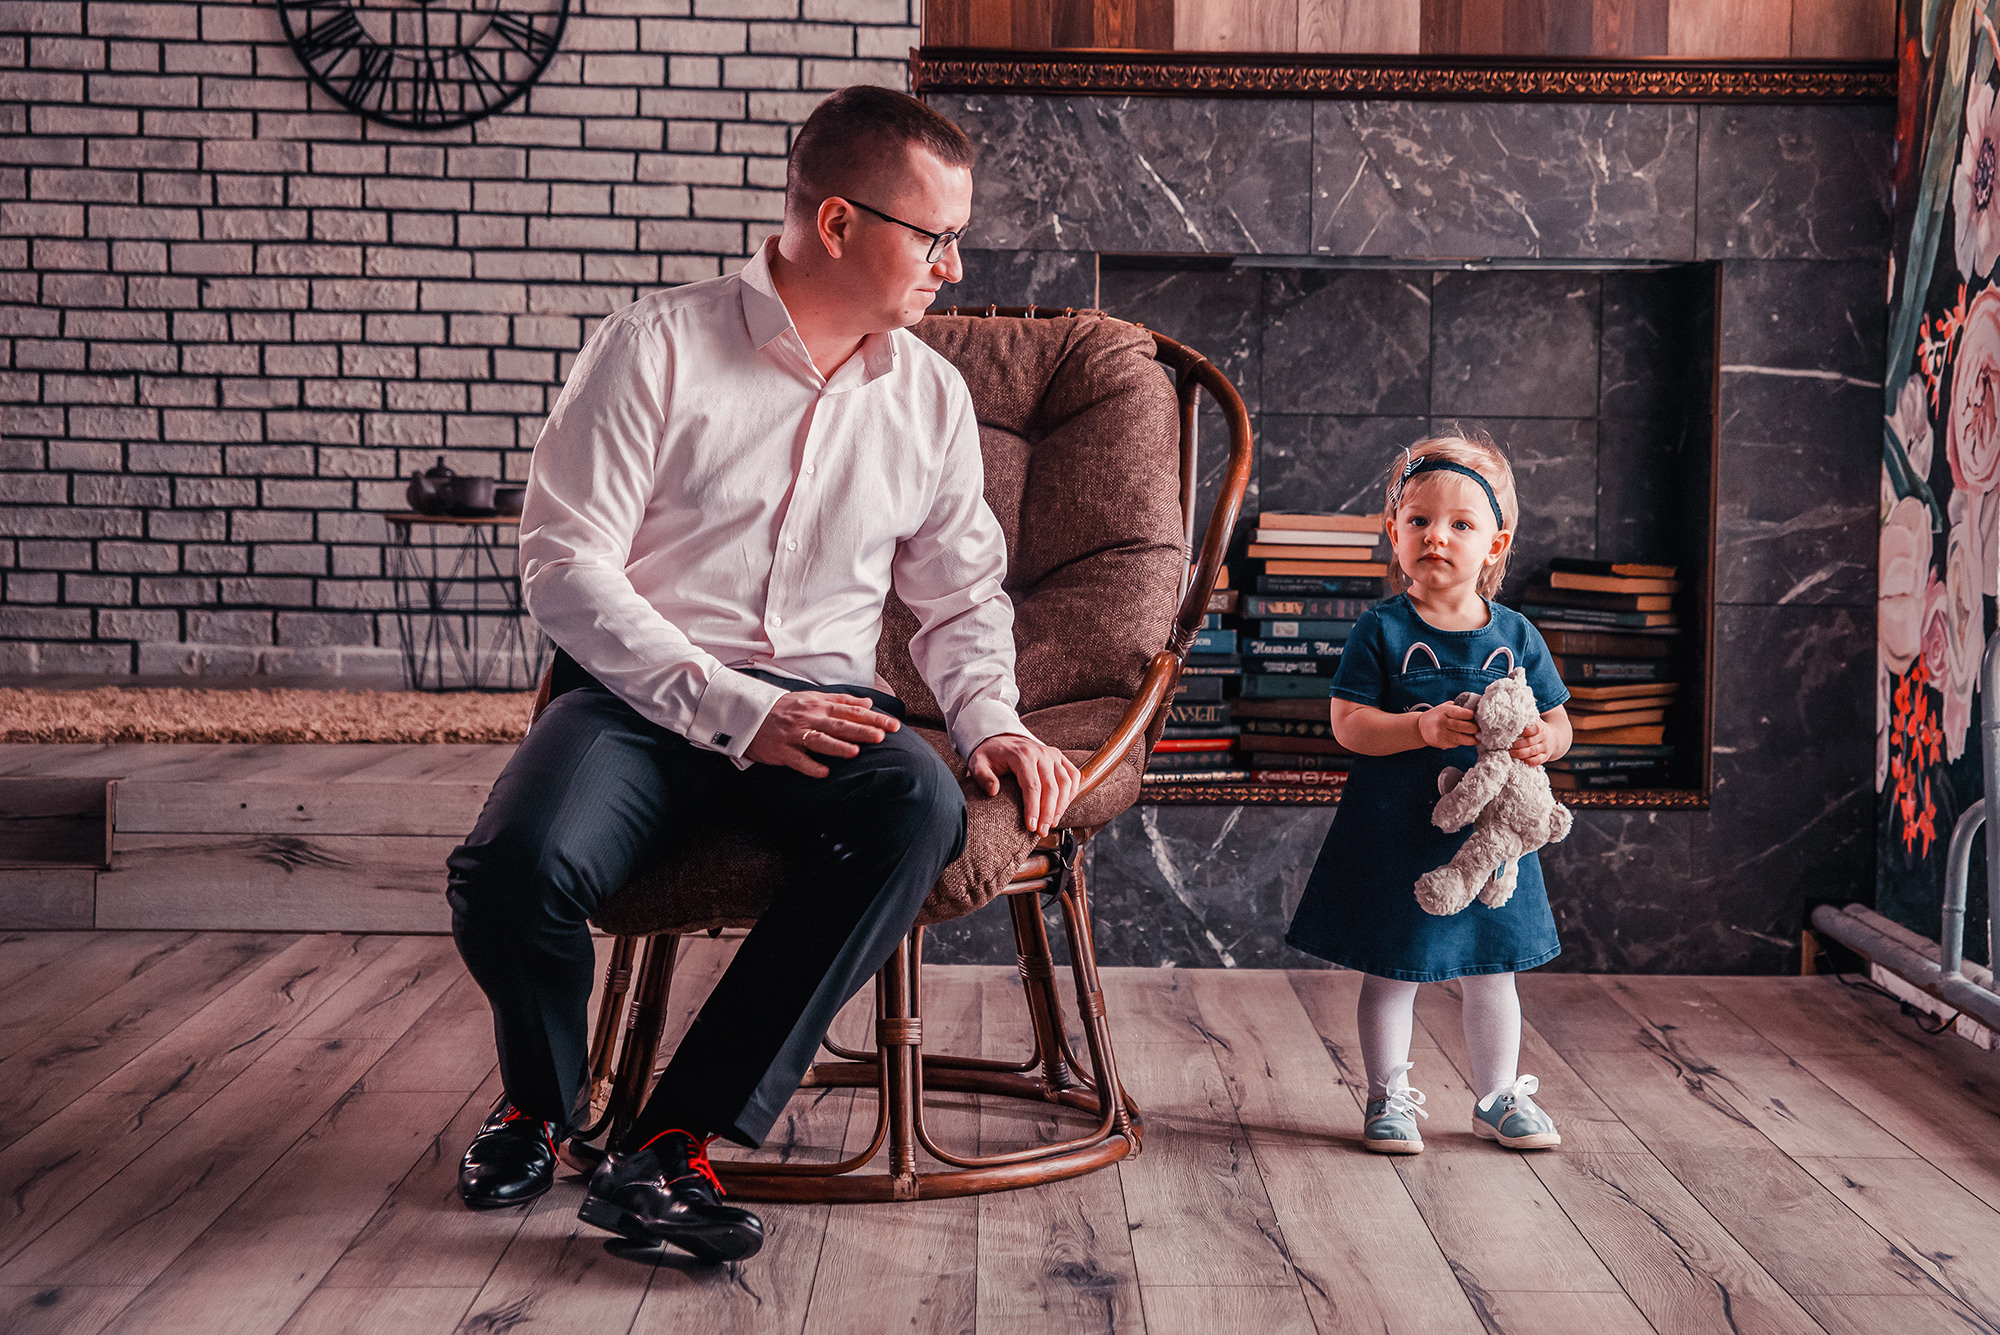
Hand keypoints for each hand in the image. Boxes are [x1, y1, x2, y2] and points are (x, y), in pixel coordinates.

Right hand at [744, 691, 899, 777]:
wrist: (748, 713)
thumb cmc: (785, 707)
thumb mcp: (813, 698)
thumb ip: (841, 701)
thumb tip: (868, 703)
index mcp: (820, 706)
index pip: (852, 711)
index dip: (873, 718)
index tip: (893, 725)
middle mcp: (810, 718)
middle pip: (840, 725)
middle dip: (862, 730)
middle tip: (883, 736)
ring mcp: (795, 735)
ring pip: (819, 740)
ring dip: (837, 746)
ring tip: (855, 752)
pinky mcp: (781, 750)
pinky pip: (797, 759)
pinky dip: (810, 766)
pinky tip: (824, 773)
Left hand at [968, 733, 1080, 836]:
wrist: (1001, 739)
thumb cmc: (990, 755)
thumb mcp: (978, 763)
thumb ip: (982, 776)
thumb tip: (993, 791)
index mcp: (1022, 754)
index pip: (1032, 785)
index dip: (1033, 808)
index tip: (1031, 826)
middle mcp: (1041, 753)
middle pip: (1051, 787)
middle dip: (1048, 813)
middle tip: (1042, 832)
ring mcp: (1052, 755)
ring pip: (1066, 783)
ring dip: (1061, 806)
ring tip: (1051, 824)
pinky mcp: (1059, 758)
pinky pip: (1073, 776)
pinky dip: (1071, 793)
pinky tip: (1062, 808)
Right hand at [1417, 703, 1477, 749]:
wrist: (1421, 727)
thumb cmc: (1438, 716)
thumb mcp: (1445, 707)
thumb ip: (1458, 708)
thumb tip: (1477, 711)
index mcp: (1444, 710)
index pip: (1459, 712)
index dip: (1469, 714)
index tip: (1474, 716)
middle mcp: (1441, 722)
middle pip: (1461, 726)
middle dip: (1473, 729)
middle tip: (1478, 729)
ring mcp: (1440, 733)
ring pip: (1460, 738)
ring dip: (1471, 740)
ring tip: (1477, 739)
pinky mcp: (1441, 743)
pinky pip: (1455, 744)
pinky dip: (1462, 742)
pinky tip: (1464, 740)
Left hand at [1509, 719, 1553, 766]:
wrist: (1554, 738)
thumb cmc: (1537, 730)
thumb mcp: (1534, 722)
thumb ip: (1524, 722)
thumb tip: (1508, 721)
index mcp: (1540, 727)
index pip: (1531, 729)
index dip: (1520, 732)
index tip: (1510, 734)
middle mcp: (1543, 737)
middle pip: (1529, 741)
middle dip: (1516, 744)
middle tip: (1508, 745)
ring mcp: (1545, 747)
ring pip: (1532, 751)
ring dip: (1520, 753)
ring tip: (1511, 753)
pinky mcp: (1545, 756)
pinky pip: (1538, 760)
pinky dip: (1529, 762)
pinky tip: (1522, 761)